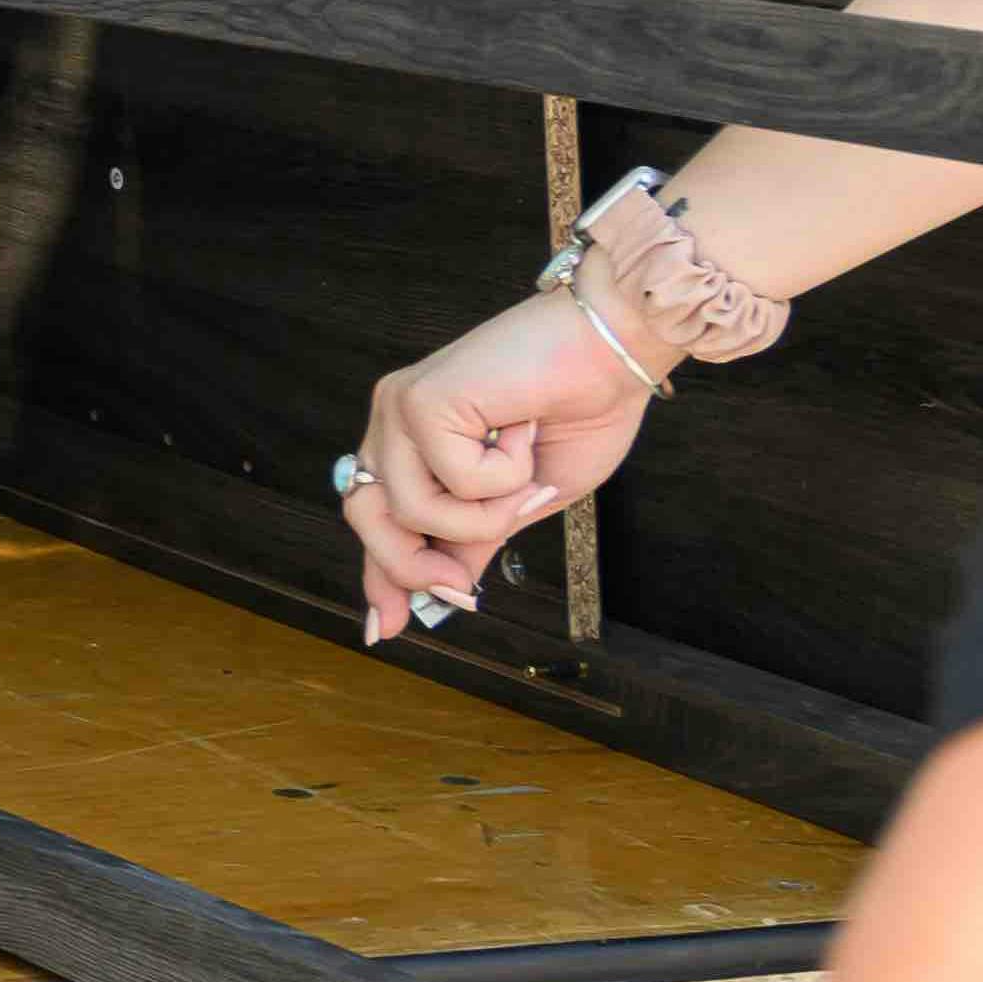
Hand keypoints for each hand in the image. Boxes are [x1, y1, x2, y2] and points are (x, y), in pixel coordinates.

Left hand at [343, 285, 659, 637]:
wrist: (615, 353)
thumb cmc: (580, 412)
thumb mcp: (521, 501)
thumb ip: (471, 539)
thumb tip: (442, 596)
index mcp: (413, 443)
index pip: (376, 517)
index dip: (379, 574)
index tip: (382, 629)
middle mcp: (395, 422)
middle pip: (367, 518)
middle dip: (415, 565)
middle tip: (464, 587)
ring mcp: (401, 408)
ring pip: (412, 510)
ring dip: (485, 514)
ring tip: (525, 475)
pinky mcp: (421, 399)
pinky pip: (453, 480)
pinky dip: (504, 475)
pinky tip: (524, 431)